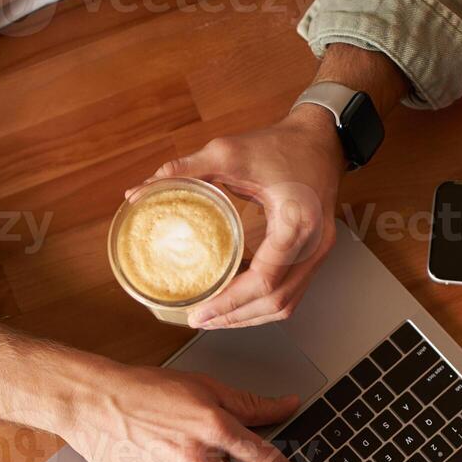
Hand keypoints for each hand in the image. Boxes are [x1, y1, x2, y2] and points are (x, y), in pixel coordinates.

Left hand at [137, 105, 344, 329]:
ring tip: (217, 319)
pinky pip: (292, 293)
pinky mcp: (316, 255)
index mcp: (296, 222)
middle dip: (236, 317)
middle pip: (276, 301)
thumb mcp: (229, 152)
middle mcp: (314, 244)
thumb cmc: (281, 145)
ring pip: (286, 304)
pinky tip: (240, 305)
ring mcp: (319, 253)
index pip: (264, 279)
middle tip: (200, 320)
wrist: (320, 141)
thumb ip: (185, 170)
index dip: (230, 302)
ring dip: (251, 317)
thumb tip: (140, 191)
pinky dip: (264, 305)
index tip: (201, 310)